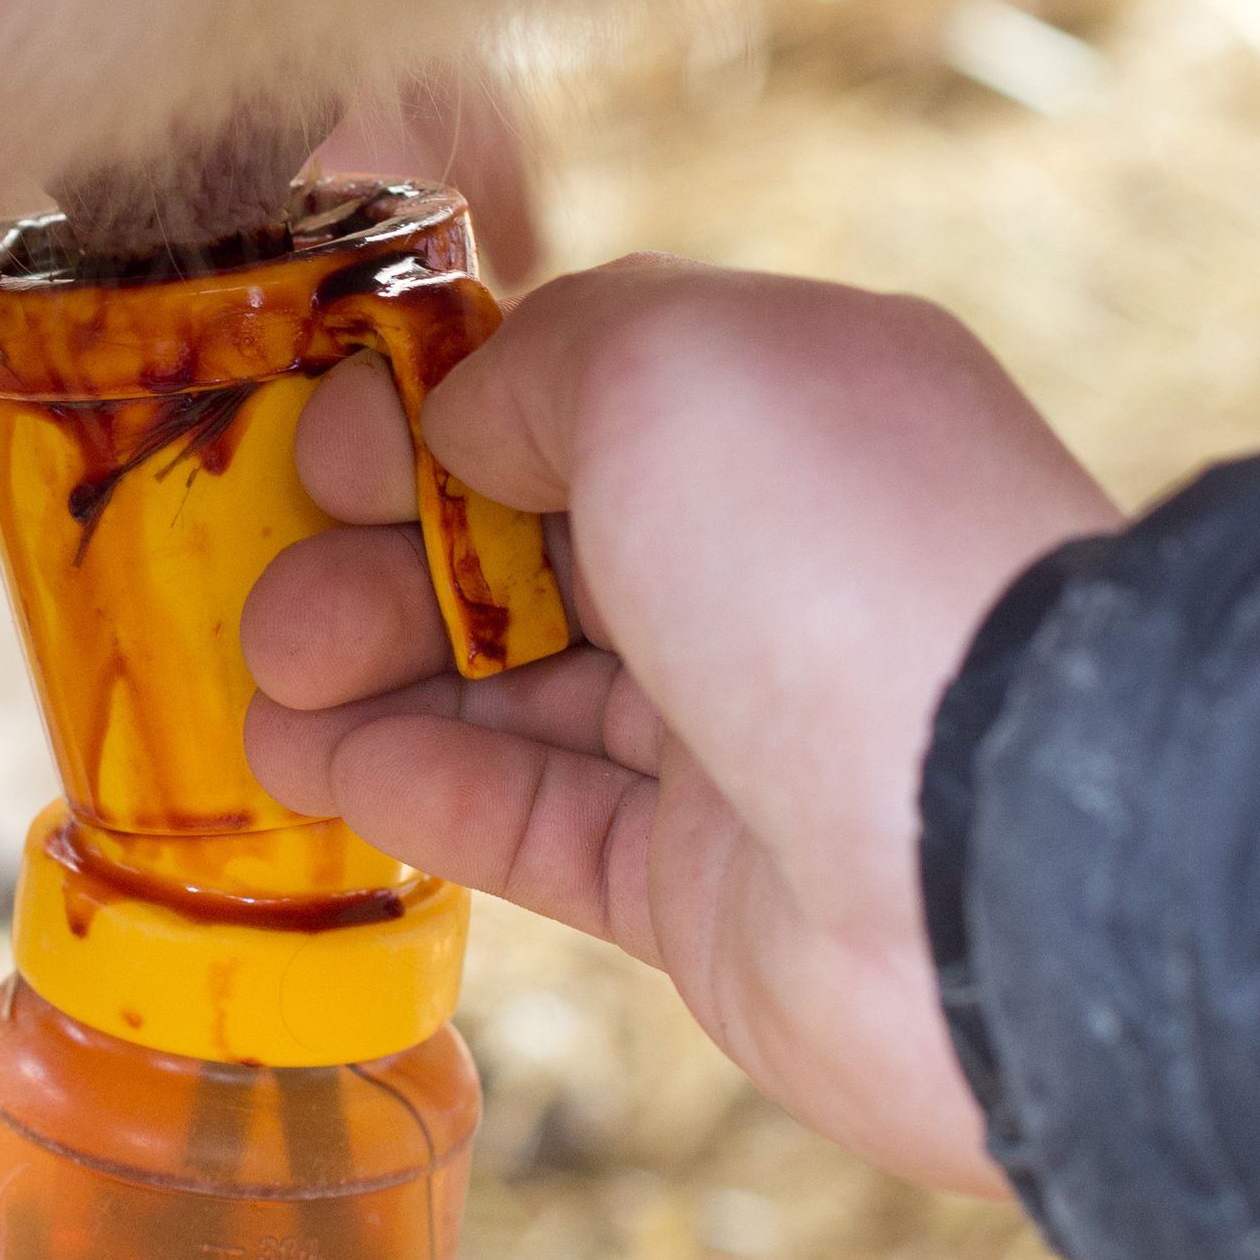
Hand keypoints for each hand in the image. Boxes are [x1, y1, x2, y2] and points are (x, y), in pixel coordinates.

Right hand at [242, 260, 1116, 1192]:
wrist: (995, 856)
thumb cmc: (843, 565)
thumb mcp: (671, 369)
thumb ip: (541, 365)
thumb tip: (457, 428)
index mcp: (789, 413)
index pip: (577, 398)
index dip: (432, 423)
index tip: (318, 458)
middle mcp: (775, 565)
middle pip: (532, 549)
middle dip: (383, 563)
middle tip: (269, 604)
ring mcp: (747, 736)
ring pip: (524, 691)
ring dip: (380, 682)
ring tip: (264, 701)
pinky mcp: (714, 893)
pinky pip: (546, 824)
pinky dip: (431, 789)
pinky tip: (331, 768)